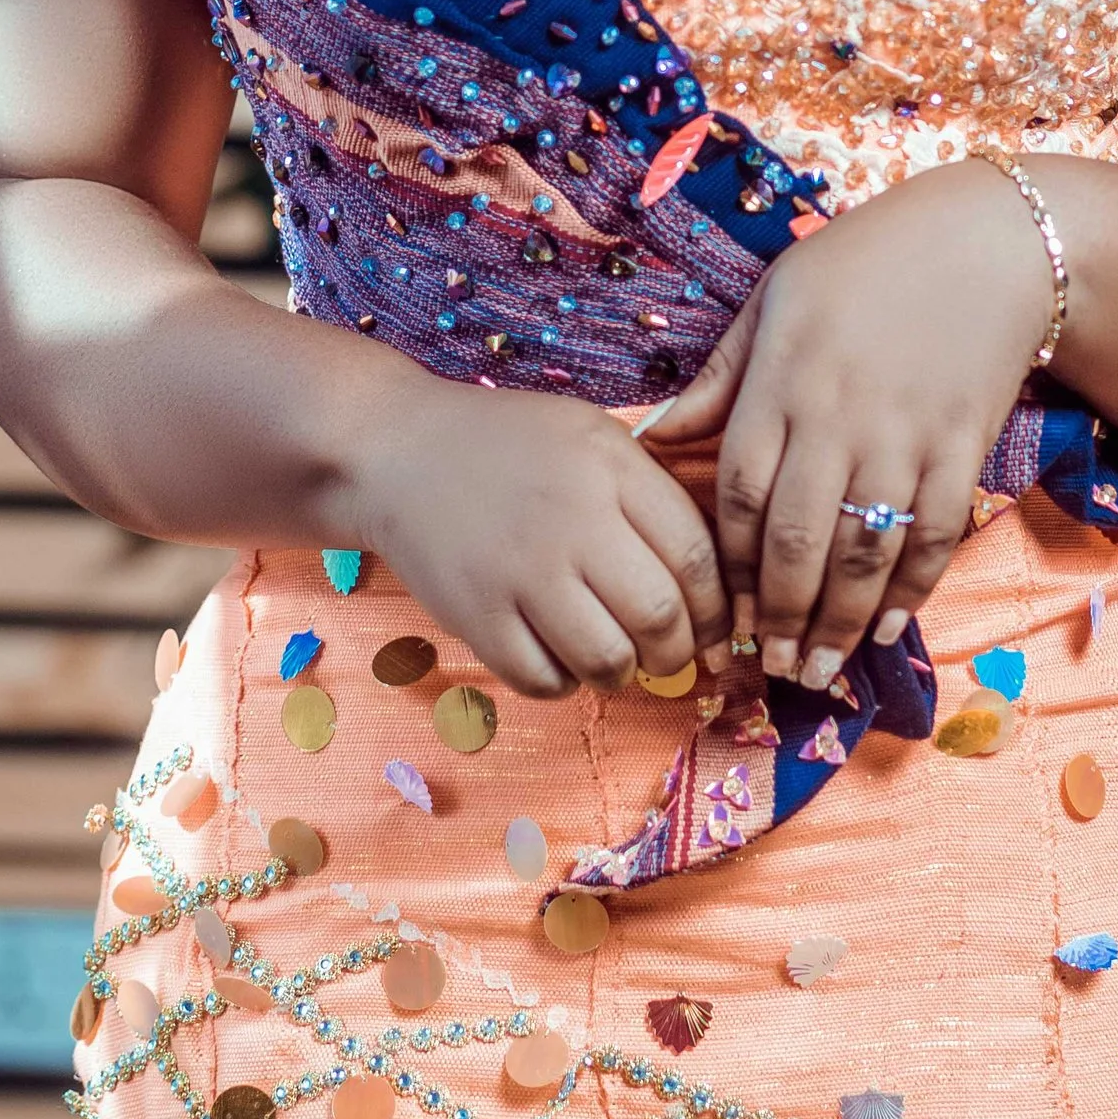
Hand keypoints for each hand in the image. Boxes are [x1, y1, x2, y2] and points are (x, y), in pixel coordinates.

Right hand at [332, 381, 731, 698]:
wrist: (398, 451)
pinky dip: (562, 682)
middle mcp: (569, 519)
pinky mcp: (474, 615)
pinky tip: (557, 655)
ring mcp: (518, 571)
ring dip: (623, 672)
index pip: (698, 556)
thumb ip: (651, 492)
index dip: (717, 606)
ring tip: (614, 656)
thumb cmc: (508, 445)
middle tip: (670, 653)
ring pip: (607, 660)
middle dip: (679, 651)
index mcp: (609, 468)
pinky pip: (543, 681)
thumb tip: (719, 579)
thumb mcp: (592, 436)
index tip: (713, 624)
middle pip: (661, 616)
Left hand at [643, 160, 1054, 684]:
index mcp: (781, 383)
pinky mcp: (962, 447)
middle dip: (781, 615)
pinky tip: (889, 626)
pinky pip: (933, 534)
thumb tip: (651, 438)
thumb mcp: (775, 299)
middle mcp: (837, 418)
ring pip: (863, 552)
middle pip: (797, 541)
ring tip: (820, 670)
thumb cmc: (867, 261)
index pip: (737, 495)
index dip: (725, 564)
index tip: (721, 611)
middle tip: (771, 666)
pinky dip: (912, 587)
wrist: (989, 241)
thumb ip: (719, 378)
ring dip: (840, 622)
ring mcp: (904, 436)